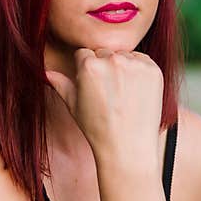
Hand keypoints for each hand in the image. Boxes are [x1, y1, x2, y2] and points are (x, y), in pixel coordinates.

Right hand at [46, 48, 163, 164]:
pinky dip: (140, 71)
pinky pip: (142, 61)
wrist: (128, 147)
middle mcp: (113, 60)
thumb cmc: (98, 129)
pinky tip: (135, 92)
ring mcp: (135, 64)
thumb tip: (47, 72)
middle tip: (108, 92)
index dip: (85, 70)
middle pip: (104, 53)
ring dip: (123, 67)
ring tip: (123, 94)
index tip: (92, 86)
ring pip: (124, 55)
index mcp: (89, 66)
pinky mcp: (153, 70)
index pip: (84, 54)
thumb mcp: (73, 106)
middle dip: (104, 67)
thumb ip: (61, 84)